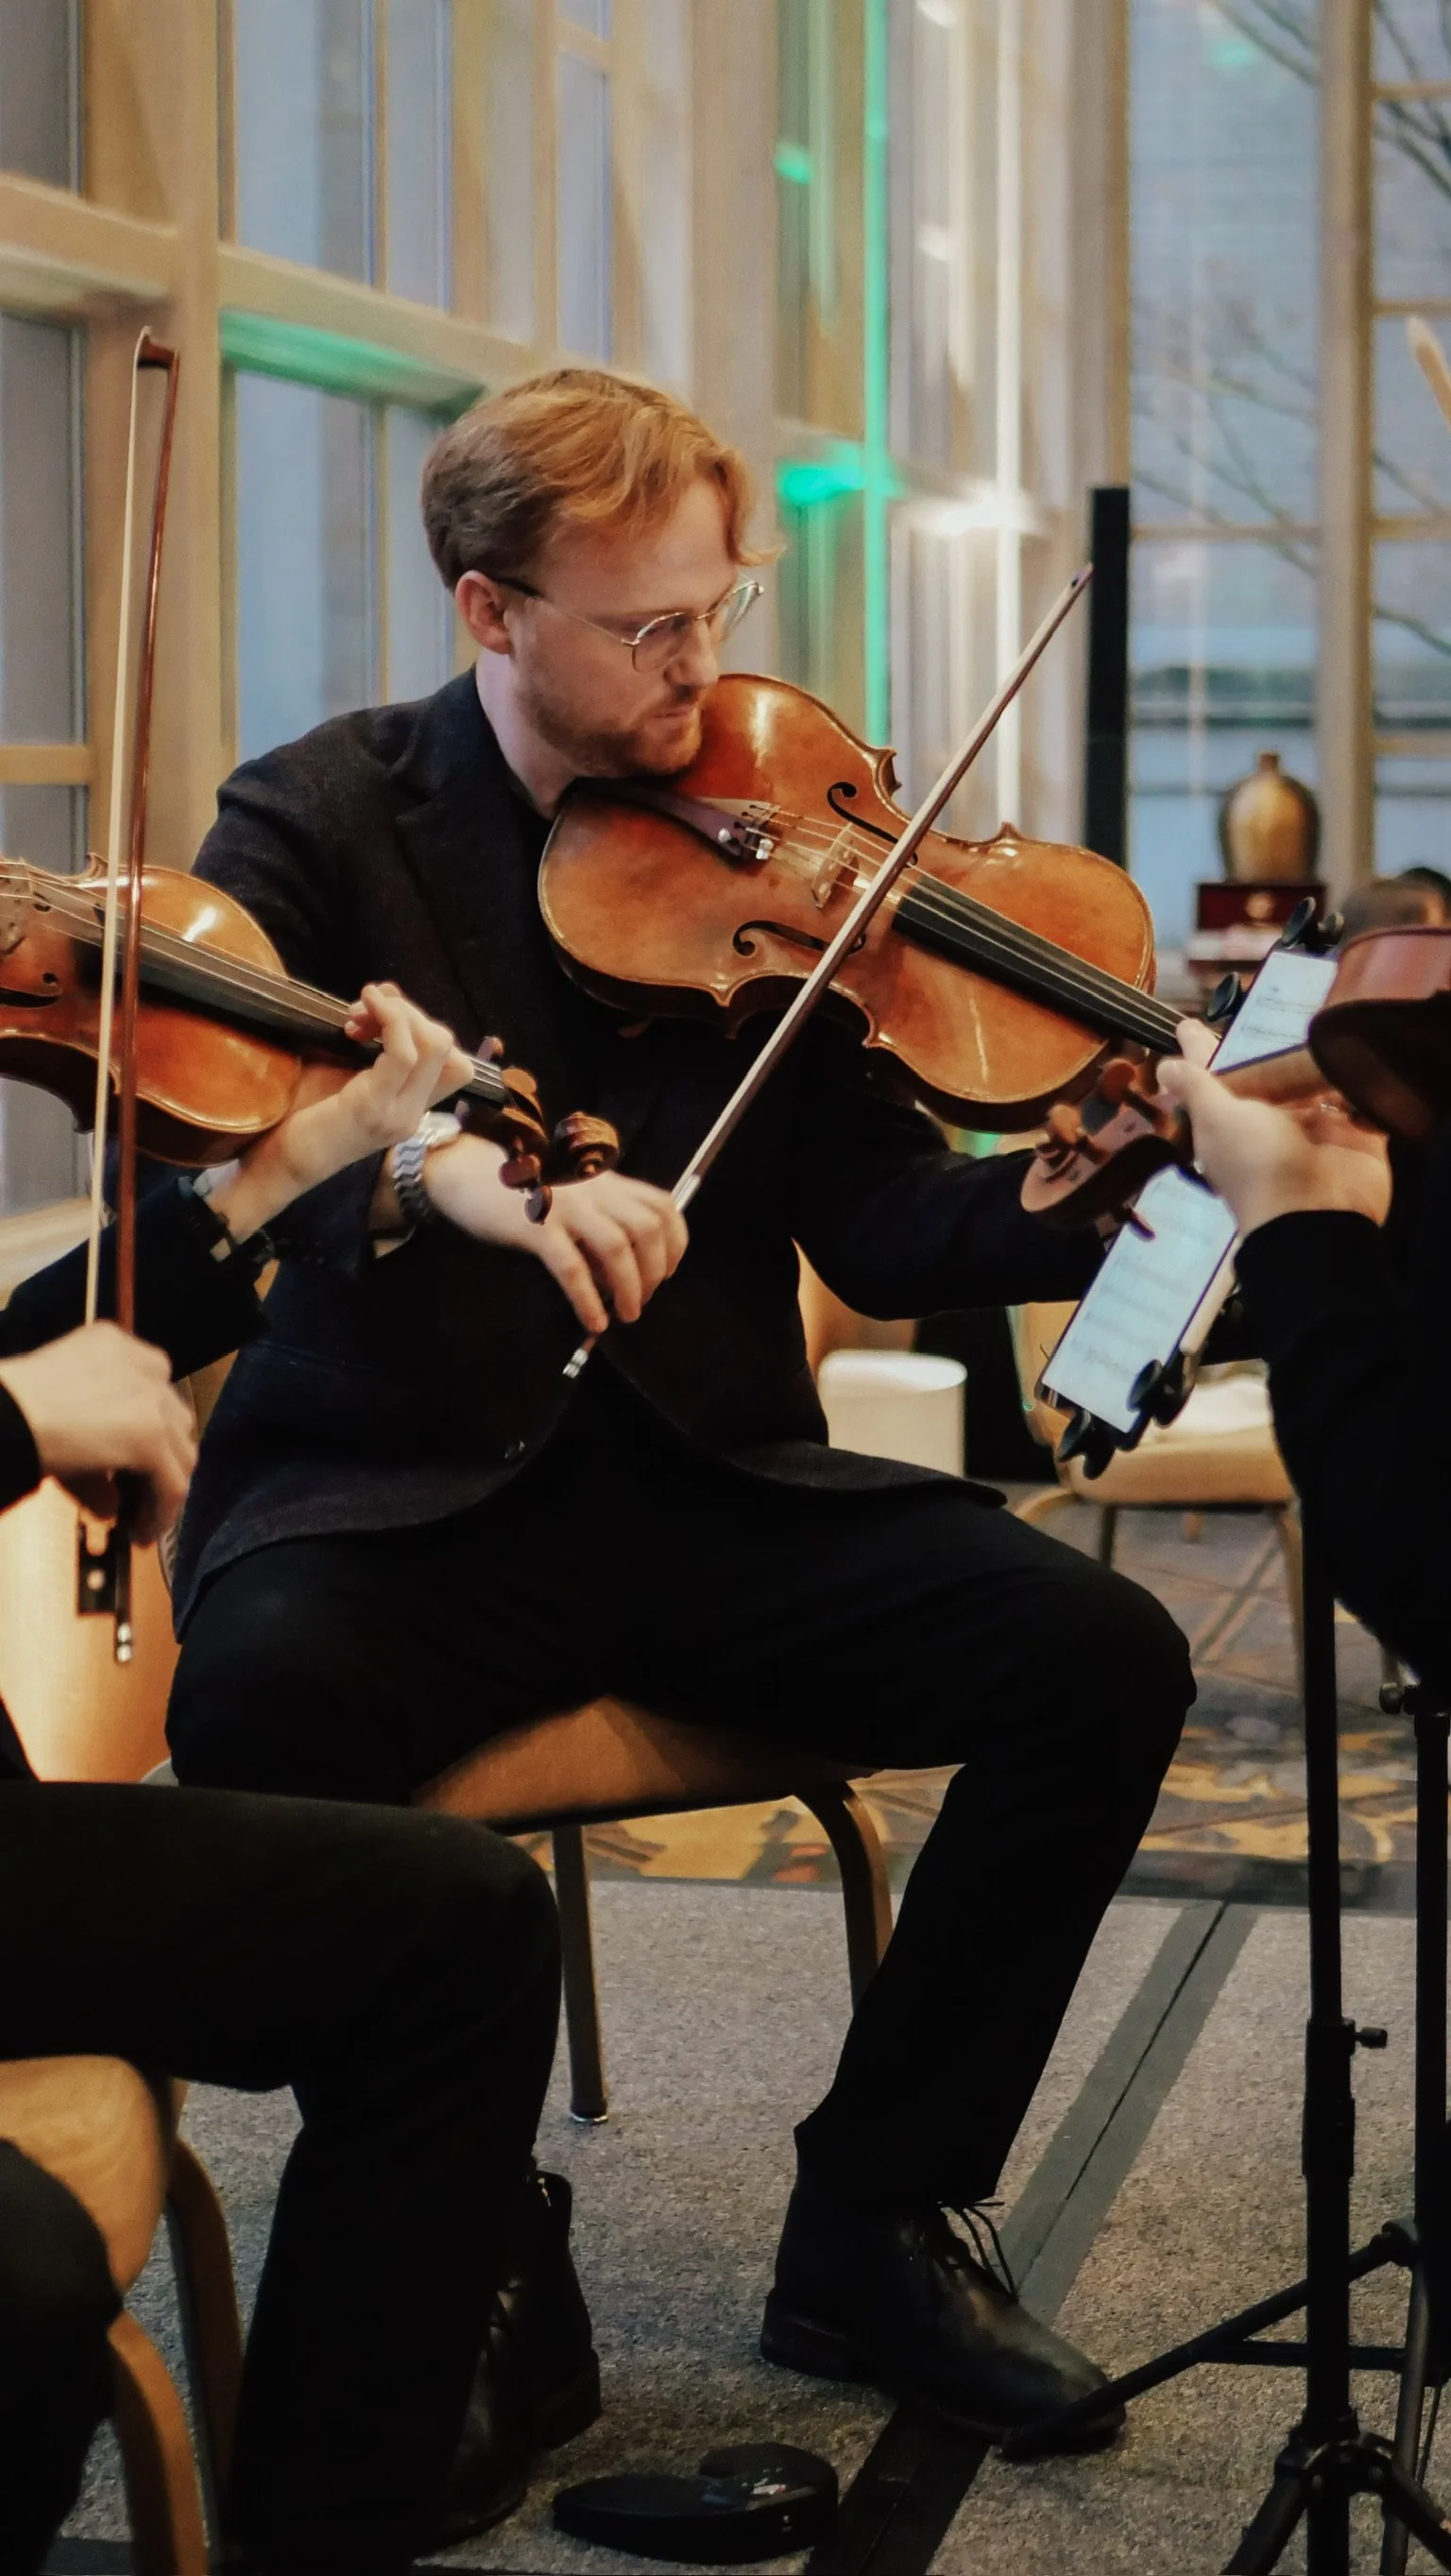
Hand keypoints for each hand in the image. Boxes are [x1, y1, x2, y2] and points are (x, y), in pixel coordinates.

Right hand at [0, 1322, 197, 1541]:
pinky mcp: (150, 1436)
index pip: (154, 1389)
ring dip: (164, 1489)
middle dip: (161, 1459)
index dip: (152, 1429)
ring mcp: (151, 1400)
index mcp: (116, 1344)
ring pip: (181, 1454)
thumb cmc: (12, 1411)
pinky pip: (171, 1485)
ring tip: (142, 1517)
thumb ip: (94, 1451)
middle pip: (174, 1420)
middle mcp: (143, 1366)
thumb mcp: (58, 1417)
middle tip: (139, 1492)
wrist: (1, 1415)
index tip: (137, 1460)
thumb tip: (110, 1504)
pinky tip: (143, 1532)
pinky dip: (161, 1513)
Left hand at [205, 983, 474, 1242]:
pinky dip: (390, 1020)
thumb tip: (383, 993)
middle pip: (445, 1045)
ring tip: (358, 1012)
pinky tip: (365, 1007)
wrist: (277, 1163)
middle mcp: (412, 1113)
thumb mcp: (343, 1073)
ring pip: (433, 1045)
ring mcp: (398, 1114)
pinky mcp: (373, 1108)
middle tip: (362, 1013)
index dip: (423, 1027)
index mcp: (408, 1108)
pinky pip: (404, 1054)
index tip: (378, 1018)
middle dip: (408, 1013)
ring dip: (399, 1013)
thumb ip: (368, 1042)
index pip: (454, 1062)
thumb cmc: (300, 1116)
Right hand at [420, 1137, 687, 1334]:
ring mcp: (566, 1206)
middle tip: (642, 1299)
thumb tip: (619, 1279)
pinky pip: (572, 1267)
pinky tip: (594, 1322)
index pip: (662, 1205)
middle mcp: (594, 1190)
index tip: (667, 1272)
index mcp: (606, 1182)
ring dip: (630, 1287)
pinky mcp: (536, 1227)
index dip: (675, 1243)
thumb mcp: (570, 1199)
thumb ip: (599, 1226)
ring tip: (626, 1315)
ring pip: (617, 1247)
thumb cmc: (520, 1191)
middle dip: (655, 1271)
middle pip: (647, 1228)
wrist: (465, 1173)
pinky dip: (588, 1299)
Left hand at [1157, 1032, 1391, 1237]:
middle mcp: (1272, 1125)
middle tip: (1266, 1009)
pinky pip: (1361, 1100)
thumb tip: (1165, 1066)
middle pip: (1268, 1079)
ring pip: (1316, 1085)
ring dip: (1316, 1061)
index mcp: (1233, 1122)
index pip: (1215, 1078)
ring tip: (1318, 1024)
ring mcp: (1316, 1131)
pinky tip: (1358, 1055)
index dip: (1202, 1051)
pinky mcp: (1357, 1135)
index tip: (1188, 1022)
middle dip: (1267, 1051)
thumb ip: (1197, 1089)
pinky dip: (1361, 1084)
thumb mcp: (1217, 1120)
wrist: (1318, 1214)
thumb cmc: (1258, 1161)